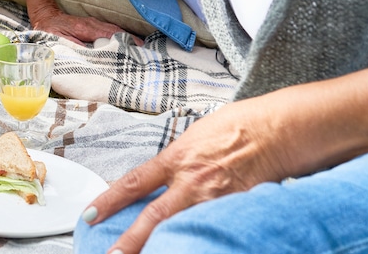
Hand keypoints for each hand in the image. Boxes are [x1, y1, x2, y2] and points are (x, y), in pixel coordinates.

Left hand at [25, 0, 141, 45]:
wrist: (44, 15)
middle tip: (145, 55)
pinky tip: (129, 46)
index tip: (138, 51)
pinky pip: (111, 31)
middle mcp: (93, 23)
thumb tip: (91, 56)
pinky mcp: (94, 26)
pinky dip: (121, 38)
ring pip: (116, 31)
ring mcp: (95, 23)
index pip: (111, 33)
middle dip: (131, 42)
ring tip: (141, 52)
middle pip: (117, 32)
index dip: (125, 42)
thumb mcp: (58, 41)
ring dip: (128, 40)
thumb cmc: (50, 31)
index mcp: (86, 27)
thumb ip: (74, 48)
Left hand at [82, 94, 299, 252]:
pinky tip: (194, 249)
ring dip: (166, 246)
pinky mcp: (238, 212)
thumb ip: (177, 161)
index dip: (109, 201)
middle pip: (154, 218)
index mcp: (176, 159)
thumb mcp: (195, 137)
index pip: (134, 183)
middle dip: (130, 241)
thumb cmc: (239, 126)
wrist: (277, 130)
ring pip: (182, 230)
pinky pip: (215, 233)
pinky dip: (203, 244)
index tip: (90, 215)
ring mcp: (216, 200)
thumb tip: (159, 176)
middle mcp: (192, 182)